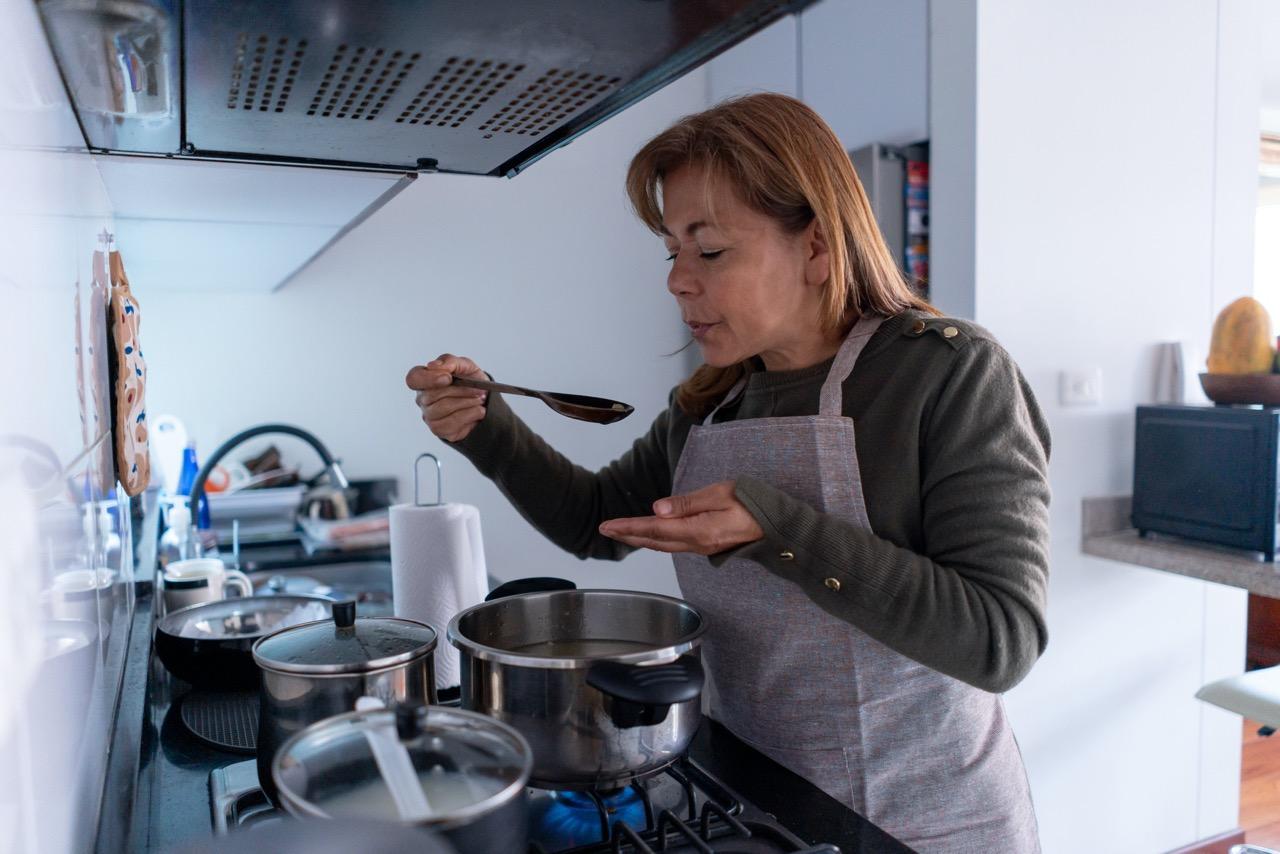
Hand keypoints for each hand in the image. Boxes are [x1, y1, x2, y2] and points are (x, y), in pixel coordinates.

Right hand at [405, 353, 489, 441]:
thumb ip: (450, 361)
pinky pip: (451, 423)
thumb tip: (434, 366)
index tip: (448, 378)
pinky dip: (470, 415)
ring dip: (467, 402)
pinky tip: (478, 411)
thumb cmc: (471, 382)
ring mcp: (429, 416)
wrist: (486, 402)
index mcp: (424, 379)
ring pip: (443, 408)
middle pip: (432, 395)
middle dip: (460, 391)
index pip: (413, 378)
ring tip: (480, 399)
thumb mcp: (465, 366)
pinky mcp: (439, 429)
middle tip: (479, 390)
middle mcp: (423, 398)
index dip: (429, 378)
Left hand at [598, 481, 763, 554]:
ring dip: (640, 539)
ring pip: (663, 544)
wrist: (777, 525)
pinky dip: (655, 539)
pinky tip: (649, 535)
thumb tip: (656, 509)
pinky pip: (673, 543)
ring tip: (621, 532)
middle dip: (628, 535)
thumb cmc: (753, 504)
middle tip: (605, 529)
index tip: (608, 525)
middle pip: (654, 541)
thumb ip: (687, 503)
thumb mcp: (720, 494)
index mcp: (698, 531)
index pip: (654, 530)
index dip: (629, 528)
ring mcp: (702, 546)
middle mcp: (696, 543)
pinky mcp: (706, 544)